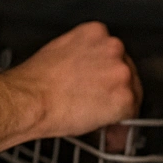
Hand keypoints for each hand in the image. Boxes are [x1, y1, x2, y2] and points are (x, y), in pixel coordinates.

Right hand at [1, 22, 141, 140]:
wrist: (30, 99)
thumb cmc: (35, 81)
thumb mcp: (58, 51)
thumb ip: (81, 54)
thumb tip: (88, 71)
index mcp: (95, 32)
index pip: (112, 51)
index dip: (106, 70)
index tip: (101, 81)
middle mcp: (113, 47)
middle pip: (125, 69)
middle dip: (113, 88)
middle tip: (99, 103)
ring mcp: (121, 72)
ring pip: (131, 92)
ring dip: (118, 106)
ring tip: (100, 119)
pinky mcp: (125, 98)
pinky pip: (131, 115)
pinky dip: (121, 125)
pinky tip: (107, 130)